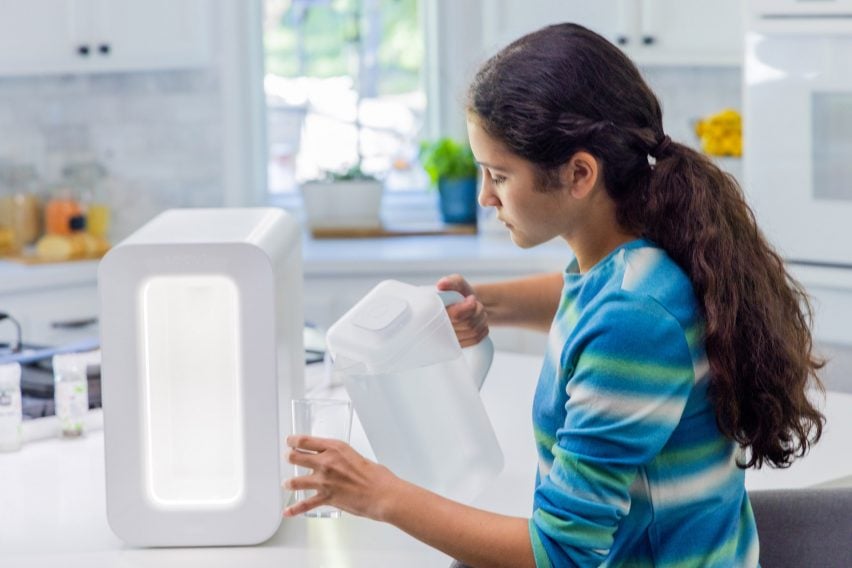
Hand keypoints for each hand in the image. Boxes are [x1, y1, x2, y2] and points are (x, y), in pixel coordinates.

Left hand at [283, 435, 401, 520]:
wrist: (383, 494)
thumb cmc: (376, 476)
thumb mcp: (355, 456)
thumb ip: (340, 457)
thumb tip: (334, 462)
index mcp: (335, 448)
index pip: (305, 441)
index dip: (293, 441)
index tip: (290, 441)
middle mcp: (326, 462)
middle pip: (296, 457)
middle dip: (290, 457)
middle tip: (289, 458)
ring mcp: (324, 481)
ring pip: (295, 481)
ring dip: (289, 482)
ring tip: (287, 483)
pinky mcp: (327, 498)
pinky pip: (305, 504)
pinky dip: (294, 509)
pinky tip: (288, 511)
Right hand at [436, 274, 488, 347]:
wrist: (466, 305)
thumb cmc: (459, 293)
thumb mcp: (456, 283)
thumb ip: (450, 281)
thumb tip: (441, 285)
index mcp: (434, 311)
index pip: (457, 315)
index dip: (469, 308)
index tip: (472, 299)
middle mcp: (437, 328)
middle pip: (468, 324)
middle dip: (477, 312)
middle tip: (475, 304)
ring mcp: (447, 339)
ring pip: (473, 332)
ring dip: (481, 320)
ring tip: (477, 312)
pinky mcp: (456, 346)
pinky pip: (475, 340)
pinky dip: (482, 330)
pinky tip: (479, 323)